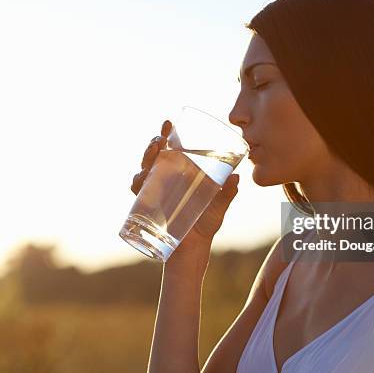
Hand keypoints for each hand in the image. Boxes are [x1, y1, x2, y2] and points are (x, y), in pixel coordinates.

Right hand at [130, 120, 240, 265]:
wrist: (192, 250)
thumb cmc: (205, 224)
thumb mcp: (219, 207)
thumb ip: (227, 193)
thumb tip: (236, 177)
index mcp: (181, 174)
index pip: (172, 149)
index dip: (167, 134)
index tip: (168, 122)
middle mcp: (165, 179)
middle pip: (155, 156)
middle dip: (154, 143)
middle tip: (161, 138)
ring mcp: (155, 192)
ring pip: (144, 169)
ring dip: (146, 157)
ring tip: (154, 150)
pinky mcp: (147, 206)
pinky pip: (138, 192)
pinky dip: (137, 183)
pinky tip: (140, 178)